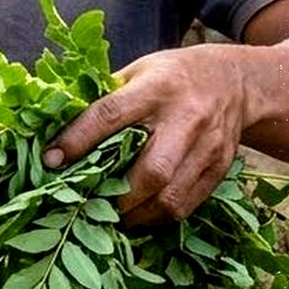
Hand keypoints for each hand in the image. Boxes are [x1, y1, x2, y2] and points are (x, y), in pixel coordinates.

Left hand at [42, 44, 249, 226]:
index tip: (51, 160)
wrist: (236, 81)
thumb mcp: (136, 71)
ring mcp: (208, 147)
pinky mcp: (220, 169)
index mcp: (156, 88)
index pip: (110, 115)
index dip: (78, 140)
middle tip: (83, 204)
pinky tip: (134, 216)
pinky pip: (186, 205)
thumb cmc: (170, 76)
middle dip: (113, 194)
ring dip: (133, 214)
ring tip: (107, 217)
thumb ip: (102, 97)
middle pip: (151, 170)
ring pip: (170, 196)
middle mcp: (185, 118)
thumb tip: (54, 122)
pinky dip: (155, 217)